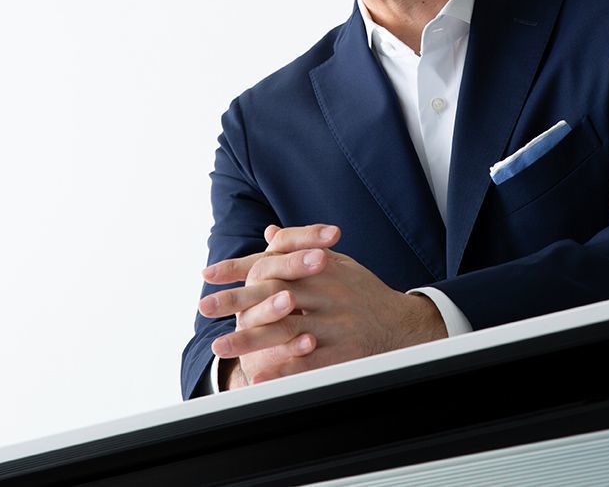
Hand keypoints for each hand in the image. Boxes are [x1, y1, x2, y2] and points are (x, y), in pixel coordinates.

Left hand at [200, 224, 446, 384]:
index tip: (210, 274)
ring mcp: (336, 325)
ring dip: (251, 339)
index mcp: (323, 269)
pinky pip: (308, 364)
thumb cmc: (363, 293)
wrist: (403, 326)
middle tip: (206, 307)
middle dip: (237, 302)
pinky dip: (282, 370)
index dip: (240, 269)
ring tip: (221, 346)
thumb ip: (301, 249)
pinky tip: (257, 374)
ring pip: (286, 331)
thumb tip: (270, 233)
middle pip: (275, 296)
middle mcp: (328, 294)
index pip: (274, 264)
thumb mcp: (336, 263)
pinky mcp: (343, 353)